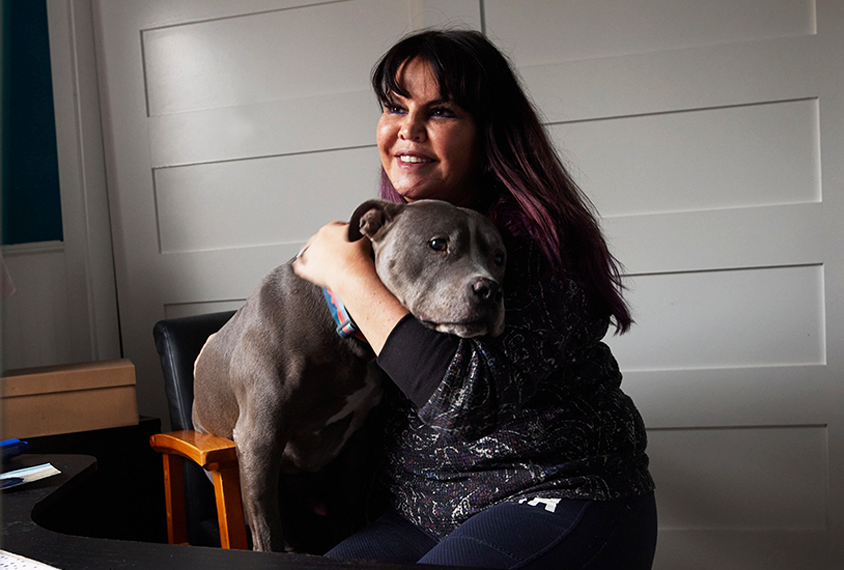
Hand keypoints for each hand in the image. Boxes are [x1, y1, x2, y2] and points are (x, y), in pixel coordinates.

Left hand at [292, 221, 407, 354]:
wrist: (353, 273)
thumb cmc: (362, 257)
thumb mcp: (368, 237)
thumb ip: (370, 229)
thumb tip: (378, 222)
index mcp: (333, 227)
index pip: (337, 230)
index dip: (344, 239)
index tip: (348, 246)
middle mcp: (319, 237)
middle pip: (323, 241)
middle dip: (330, 248)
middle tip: (341, 257)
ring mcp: (312, 253)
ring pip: (311, 252)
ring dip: (317, 257)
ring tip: (326, 264)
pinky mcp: (307, 268)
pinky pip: (301, 266)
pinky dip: (303, 267)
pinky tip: (306, 269)